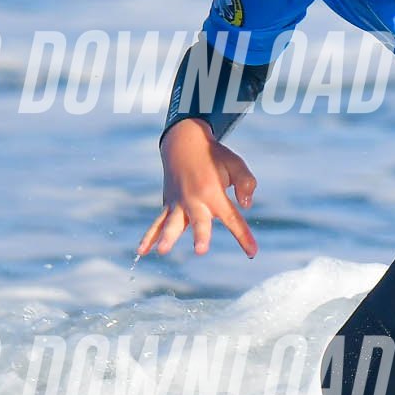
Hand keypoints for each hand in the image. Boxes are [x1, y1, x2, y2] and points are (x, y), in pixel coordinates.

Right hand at [137, 120, 258, 256]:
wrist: (183, 142)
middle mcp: (194, 199)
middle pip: (199, 221)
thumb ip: (246, 183)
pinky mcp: (168, 205)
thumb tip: (246, 205)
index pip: (232, 218)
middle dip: (200, 235)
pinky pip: (158, 222)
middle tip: (200, 250)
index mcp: (213, 192)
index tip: (252, 252)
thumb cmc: (214, 156)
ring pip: (172, 223)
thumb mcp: (236, 163)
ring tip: (162, 251)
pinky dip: (149, 236)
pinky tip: (142, 251)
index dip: (243, 237)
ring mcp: (178, 203)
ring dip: (167, 237)